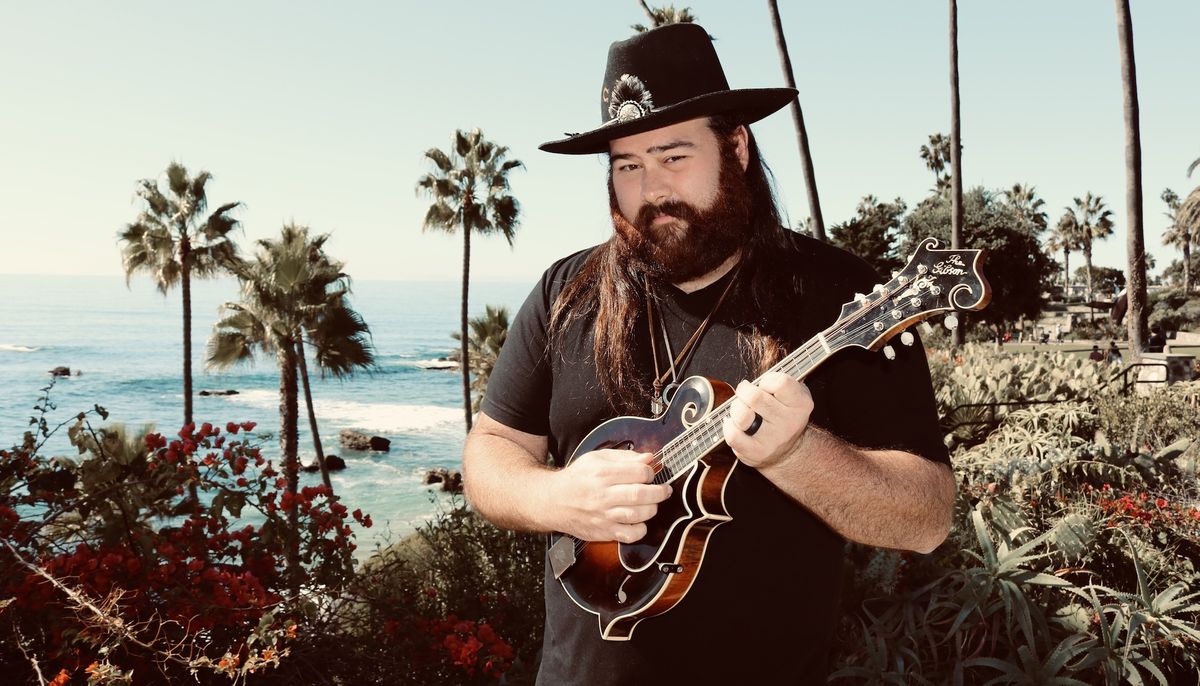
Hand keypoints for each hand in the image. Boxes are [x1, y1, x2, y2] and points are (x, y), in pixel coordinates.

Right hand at [549, 449, 671, 542]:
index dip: (650, 472)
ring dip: (652, 508)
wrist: (553, 501)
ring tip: (652, 503)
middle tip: (665, 490)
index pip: (637, 472)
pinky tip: (640, 521)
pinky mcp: (603, 531)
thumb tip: (649, 458)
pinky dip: (641, 529)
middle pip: (639, 494)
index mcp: (601, 473)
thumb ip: (624, 457)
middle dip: (659, 491)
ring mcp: (603, 515)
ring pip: (637, 514)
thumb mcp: (596, 458)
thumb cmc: (577, 478)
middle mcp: (602, 494)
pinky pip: (629, 535)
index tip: (651, 473)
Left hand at [722, 372, 812, 469]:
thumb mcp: (793, 394)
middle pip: (755, 397)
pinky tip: (734, 423)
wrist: (788, 451)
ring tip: (740, 410)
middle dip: (744, 391)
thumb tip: (748, 385)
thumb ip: (777, 382)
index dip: (766, 380)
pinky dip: (728, 426)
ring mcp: (773, 439)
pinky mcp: (757, 452)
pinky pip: (733, 435)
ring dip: (735, 408)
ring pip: (742, 415)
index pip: (780, 382)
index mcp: (801, 404)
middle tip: (745, 394)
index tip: (765, 386)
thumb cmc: (784, 415)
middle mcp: (790, 422)